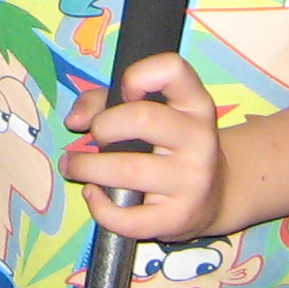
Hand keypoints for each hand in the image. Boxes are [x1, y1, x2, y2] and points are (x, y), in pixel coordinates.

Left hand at [61, 51, 226, 238]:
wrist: (215, 197)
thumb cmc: (167, 145)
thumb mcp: (149, 113)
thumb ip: (102, 101)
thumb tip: (74, 120)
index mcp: (195, 103)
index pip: (173, 69)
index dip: (138, 75)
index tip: (125, 93)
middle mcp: (200, 139)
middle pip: (143, 118)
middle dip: (104, 126)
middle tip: (96, 135)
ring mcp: (192, 181)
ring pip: (130, 170)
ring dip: (87, 167)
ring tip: (74, 166)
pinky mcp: (179, 218)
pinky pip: (130, 218)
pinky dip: (100, 208)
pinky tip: (93, 195)